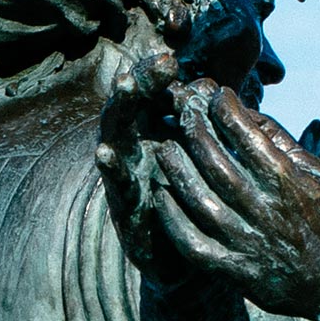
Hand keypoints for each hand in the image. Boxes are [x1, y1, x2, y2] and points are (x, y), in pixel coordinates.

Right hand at [95, 47, 195, 283]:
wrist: (190, 262)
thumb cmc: (198, 202)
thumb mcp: (204, 159)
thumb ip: (206, 127)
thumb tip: (215, 87)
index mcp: (155, 135)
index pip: (150, 96)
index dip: (153, 76)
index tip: (168, 58)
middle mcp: (136, 152)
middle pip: (129, 110)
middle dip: (132, 88)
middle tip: (137, 70)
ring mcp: (127, 180)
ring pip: (116, 140)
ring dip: (119, 115)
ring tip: (123, 93)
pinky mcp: (125, 210)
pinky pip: (117, 186)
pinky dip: (110, 169)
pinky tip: (105, 153)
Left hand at [148, 83, 319, 317]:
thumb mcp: (315, 172)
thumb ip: (279, 140)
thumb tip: (241, 108)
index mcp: (288, 183)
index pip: (248, 136)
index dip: (224, 109)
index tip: (212, 93)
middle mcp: (266, 211)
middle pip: (217, 163)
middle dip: (195, 130)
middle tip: (180, 111)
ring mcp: (246, 242)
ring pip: (200, 200)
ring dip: (177, 169)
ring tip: (164, 147)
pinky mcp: (232, 269)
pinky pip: (192, 242)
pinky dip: (172, 217)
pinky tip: (161, 194)